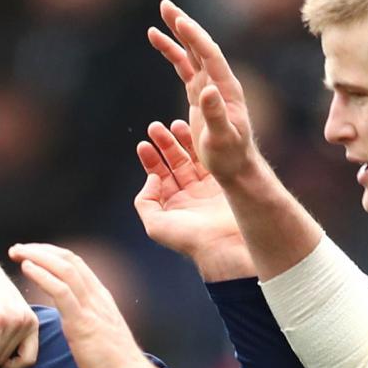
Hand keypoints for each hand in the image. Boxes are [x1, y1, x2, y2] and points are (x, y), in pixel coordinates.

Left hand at [7, 243, 150, 367]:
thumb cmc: (115, 365)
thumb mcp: (101, 335)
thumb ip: (88, 322)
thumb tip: (74, 323)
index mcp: (101, 297)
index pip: (75, 264)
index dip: (51, 255)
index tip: (31, 255)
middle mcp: (97, 296)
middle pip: (68, 259)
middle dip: (40, 250)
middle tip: (17, 249)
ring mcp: (91, 307)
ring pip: (64, 268)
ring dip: (36, 256)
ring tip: (17, 253)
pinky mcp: (83, 322)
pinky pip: (61, 290)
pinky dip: (42, 275)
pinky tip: (27, 268)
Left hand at [134, 118, 252, 279]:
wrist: (223, 244)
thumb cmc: (188, 238)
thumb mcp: (155, 224)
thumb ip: (145, 201)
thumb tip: (152, 177)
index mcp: (172, 206)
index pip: (158, 177)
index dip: (150, 159)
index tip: (143, 144)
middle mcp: (189, 195)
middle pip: (174, 164)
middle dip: (164, 145)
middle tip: (155, 127)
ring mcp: (207, 188)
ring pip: (192, 158)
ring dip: (182, 141)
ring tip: (175, 124)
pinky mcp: (223, 182)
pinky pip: (210, 159)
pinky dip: (202, 146)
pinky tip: (196, 132)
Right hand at [150, 0, 268, 195]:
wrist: (236, 166)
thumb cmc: (230, 155)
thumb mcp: (222, 138)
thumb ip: (216, 114)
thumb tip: (208, 90)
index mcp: (226, 88)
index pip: (209, 54)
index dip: (194, 37)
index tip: (178, 20)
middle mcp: (218, 81)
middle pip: (199, 46)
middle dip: (182, 25)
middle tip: (165, 5)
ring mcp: (208, 86)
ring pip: (190, 53)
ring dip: (175, 35)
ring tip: (157, 19)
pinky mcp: (199, 94)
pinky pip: (184, 67)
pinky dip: (173, 53)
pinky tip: (159, 42)